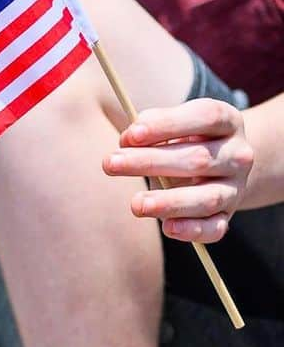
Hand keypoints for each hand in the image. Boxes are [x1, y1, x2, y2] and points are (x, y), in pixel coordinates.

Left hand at [103, 98, 253, 243]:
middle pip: (198, 159)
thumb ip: (152, 127)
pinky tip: (168, 228)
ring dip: (170, 202)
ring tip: (136, 204)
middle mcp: (237, 155)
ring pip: (207, 197)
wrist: (219, 168)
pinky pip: (214, 228)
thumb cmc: (184, 142)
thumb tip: (129, 139)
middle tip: (110, 163)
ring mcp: (234, 188)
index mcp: (227, 122)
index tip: (131, 134)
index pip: (206, 117)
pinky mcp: (225, 216)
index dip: (168, 124)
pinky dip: (192, 230)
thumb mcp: (173, 126)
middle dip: (150, 162)